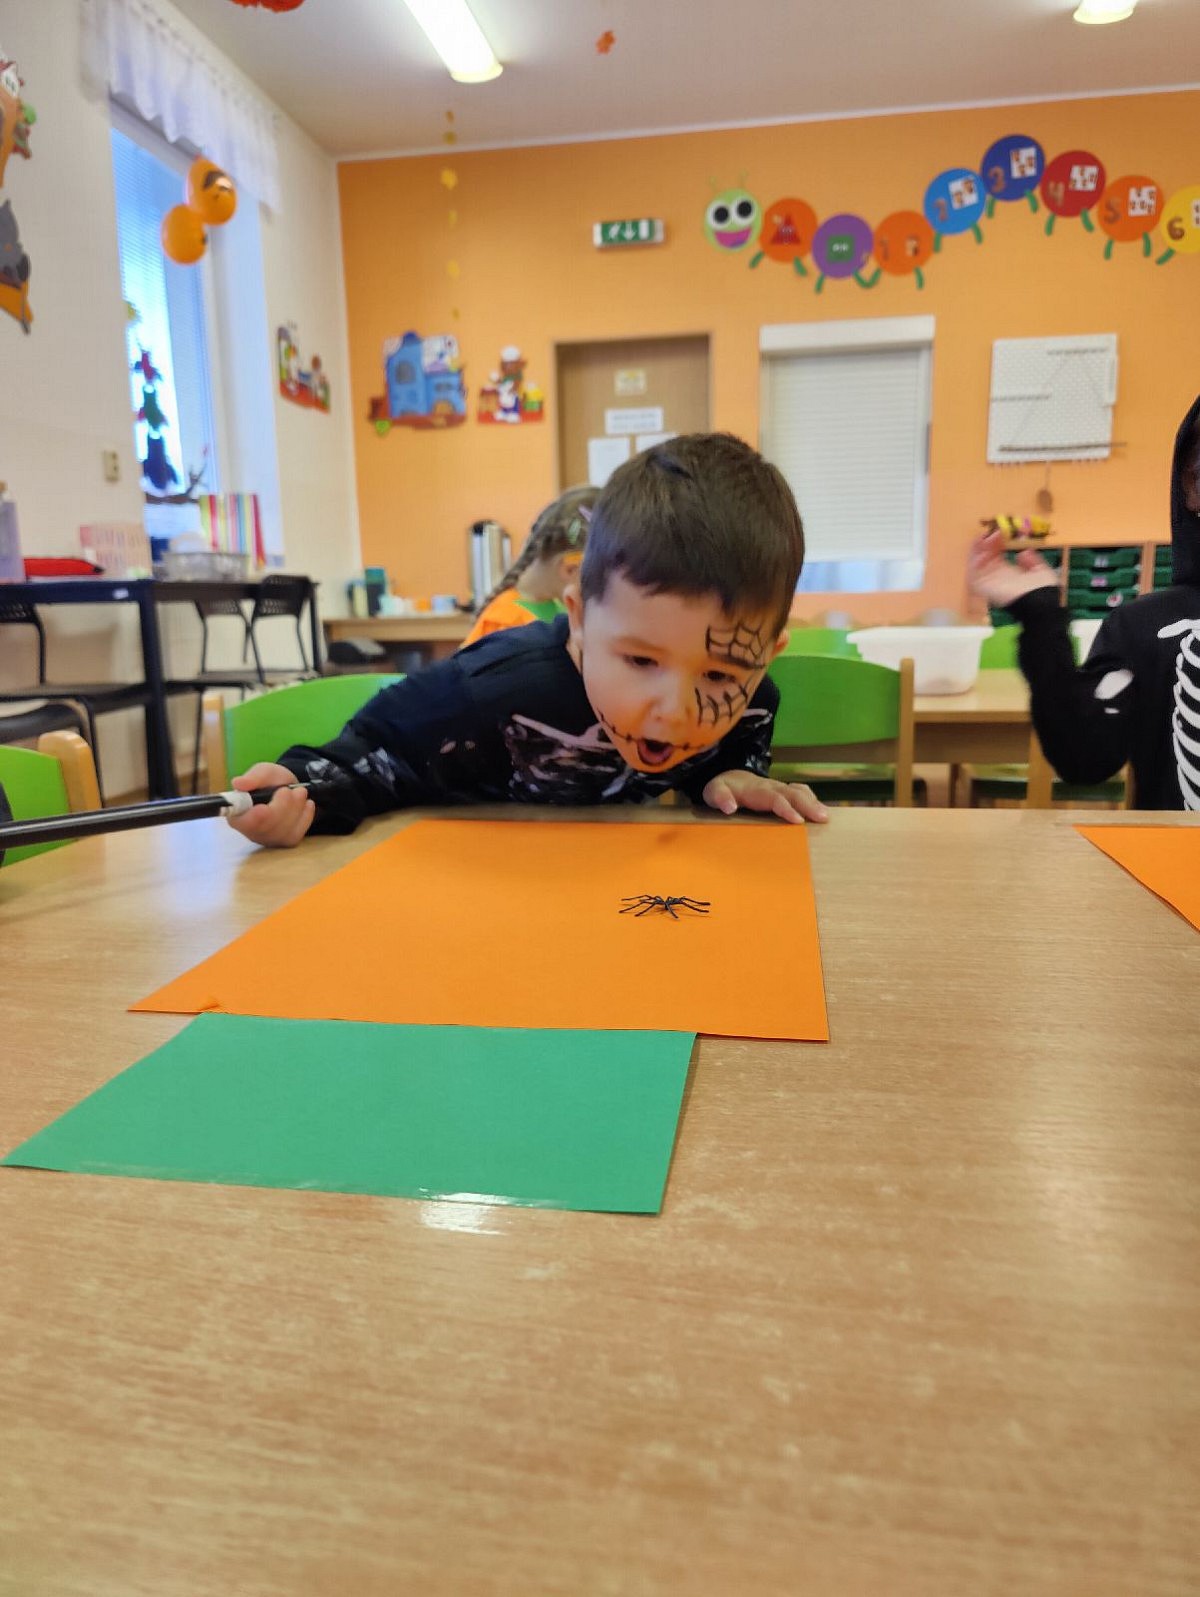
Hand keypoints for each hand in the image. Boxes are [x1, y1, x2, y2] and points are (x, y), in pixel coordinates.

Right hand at [226, 762, 314, 847]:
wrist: (290, 789)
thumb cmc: (271, 782)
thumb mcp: (263, 772)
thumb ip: (253, 778)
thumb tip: (238, 783)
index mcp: (238, 815)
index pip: (243, 823)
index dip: (253, 818)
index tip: (263, 808)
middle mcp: (251, 831)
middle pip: (267, 827)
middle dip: (282, 806)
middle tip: (288, 790)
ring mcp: (270, 839)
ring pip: (284, 830)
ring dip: (295, 807)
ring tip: (299, 792)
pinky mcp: (287, 841)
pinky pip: (298, 831)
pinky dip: (306, 815)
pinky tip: (306, 804)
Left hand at [702, 769, 828, 824]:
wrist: (729, 777)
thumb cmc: (722, 789)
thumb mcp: (713, 792)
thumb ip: (720, 797)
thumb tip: (729, 807)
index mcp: (756, 789)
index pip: (774, 798)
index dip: (786, 808)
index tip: (798, 821)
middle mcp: (771, 787)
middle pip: (793, 793)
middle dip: (808, 805)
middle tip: (822, 818)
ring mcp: (779, 788)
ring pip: (800, 791)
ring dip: (814, 802)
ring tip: (826, 816)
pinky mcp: (784, 792)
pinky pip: (801, 792)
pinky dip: (812, 800)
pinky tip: (821, 811)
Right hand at [967, 528, 1058, 607]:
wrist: (1039, 603)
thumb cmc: (1042, 589)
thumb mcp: (1040, 571)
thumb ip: (1032, 562)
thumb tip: (1023, 553)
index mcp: (1009, 574)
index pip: (996, 556)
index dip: (996, 544)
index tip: (1000, 532)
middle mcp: (996, 577)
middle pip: (984, 557)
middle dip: (986, 543)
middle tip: (990, 530)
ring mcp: (988, 582)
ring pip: (976, 562)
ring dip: (978, 548)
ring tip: (984, 535)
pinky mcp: (982, 586)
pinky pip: (973, 571)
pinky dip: (974, 557)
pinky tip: (981, 545)